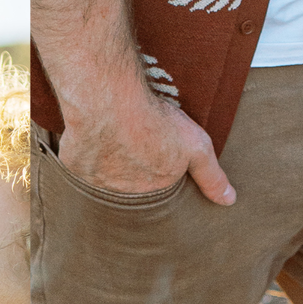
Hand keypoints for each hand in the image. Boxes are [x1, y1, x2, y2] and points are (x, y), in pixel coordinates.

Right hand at [57, 92, 234, 205]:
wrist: (109, 102)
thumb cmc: (154, 121)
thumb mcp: (196, 146)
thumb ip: (211, 176)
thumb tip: (229, 200)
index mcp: (153, 191)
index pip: (157, 189)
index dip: (157, 169)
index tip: (154, 151)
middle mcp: (123, 194)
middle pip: (129, 185)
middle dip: (131, 169)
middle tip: (133, 142)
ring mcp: (96, 183)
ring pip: (104, 175)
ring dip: (109, 160)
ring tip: (114, 136)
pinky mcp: (73, 167)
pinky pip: (80, 163)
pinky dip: (85, 151)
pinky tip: (93, 134)